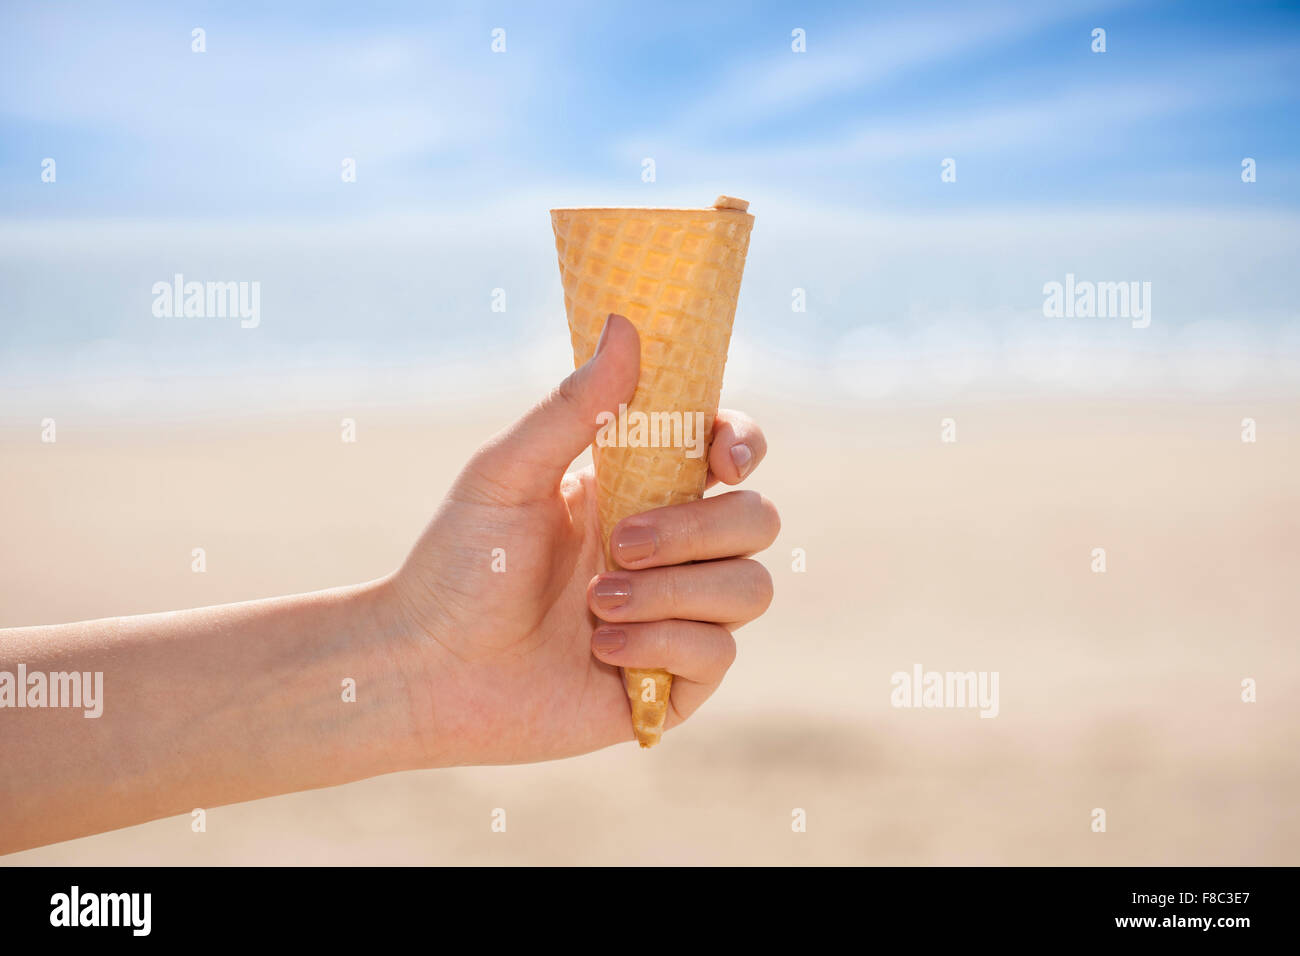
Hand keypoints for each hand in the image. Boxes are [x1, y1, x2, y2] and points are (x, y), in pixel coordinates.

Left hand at [387, 314, 779, 764]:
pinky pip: (719, 654)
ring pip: (750, 589)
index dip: (744, 447)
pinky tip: (602, 649)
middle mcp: (671, 551)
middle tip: (620, 542)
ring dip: (675, 591)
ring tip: (594, 602)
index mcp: (640, 491)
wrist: (427, 670)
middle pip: (756, 520)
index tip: (720, 461)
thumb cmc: (460, 566)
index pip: (730, 454)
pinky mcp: (674, 684)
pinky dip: (662, 645)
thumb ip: (573, 407)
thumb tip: (625, 324)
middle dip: (698, 528)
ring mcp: (678, 616)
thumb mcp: (507, 474)